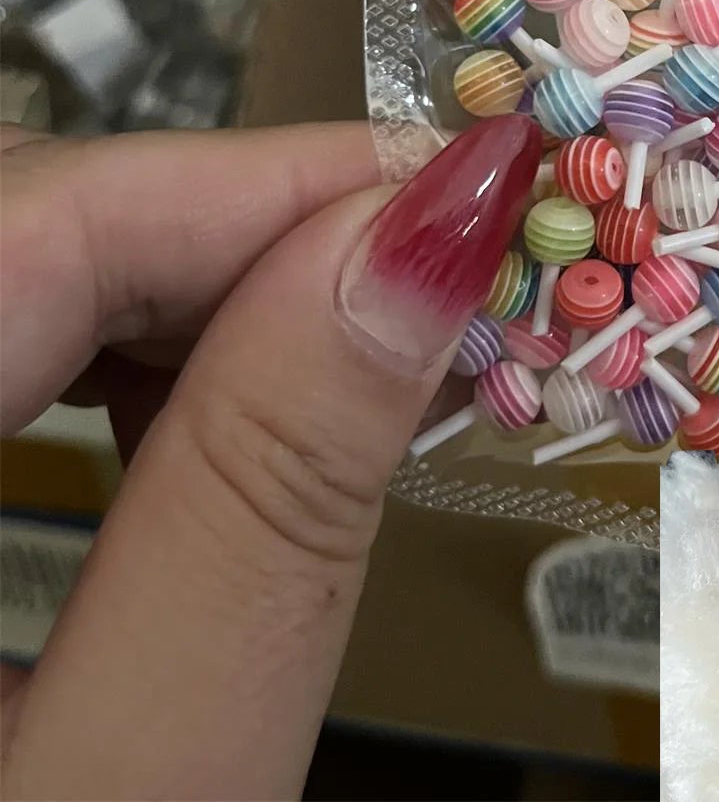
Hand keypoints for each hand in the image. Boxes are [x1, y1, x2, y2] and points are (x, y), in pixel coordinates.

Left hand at [0, 118, 536, 798]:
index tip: (468, 194)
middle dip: (245, 230)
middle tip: (442, 275)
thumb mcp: (135, 800)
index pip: (32, 224)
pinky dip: (119, 343)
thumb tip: (424, 251)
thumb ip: (268, 512)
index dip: (272, 183)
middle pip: (13, 225)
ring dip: (191, 280)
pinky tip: (216, 399)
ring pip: (4, 266)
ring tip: (355, 338)